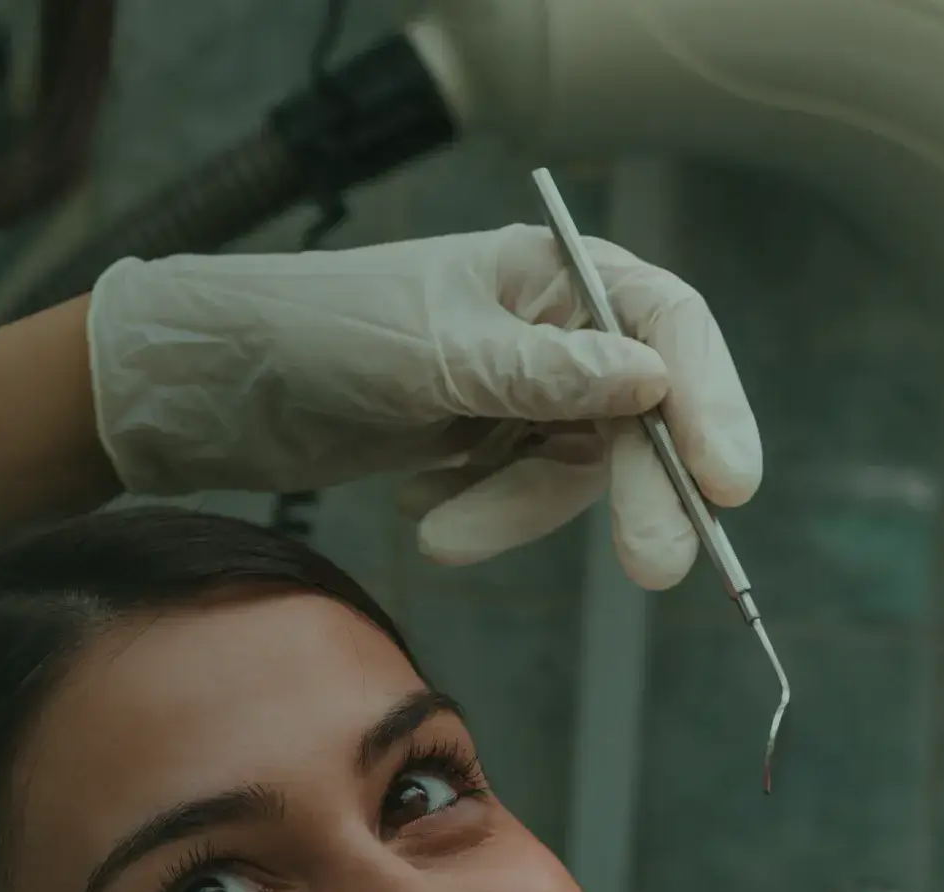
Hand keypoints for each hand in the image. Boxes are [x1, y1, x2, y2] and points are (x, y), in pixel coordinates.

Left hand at [85, 226, 761, 587]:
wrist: (216, 384)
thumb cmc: (319, 333)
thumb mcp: (433, 355)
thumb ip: (542, 374)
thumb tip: (653, 379)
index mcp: (553, 270)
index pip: (668, 326)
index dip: (710, 402)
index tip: (728, 483)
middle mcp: (552, 324)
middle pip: (640, 412)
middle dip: (639, 490)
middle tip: (655, 568)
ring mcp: (519, 387)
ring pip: (575, 469)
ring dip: (516, 511)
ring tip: (434, 535)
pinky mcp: (480, 441)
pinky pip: (518, 493)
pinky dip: (479, 511)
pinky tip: (415, 502)